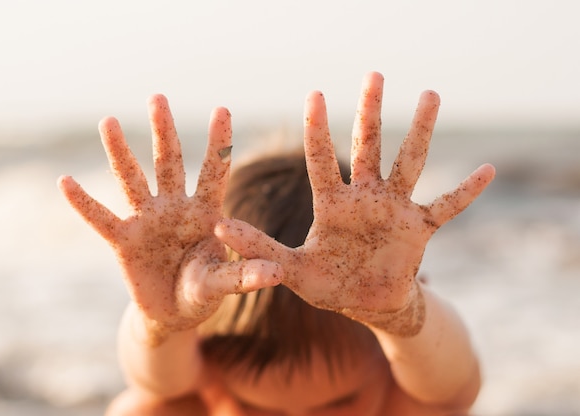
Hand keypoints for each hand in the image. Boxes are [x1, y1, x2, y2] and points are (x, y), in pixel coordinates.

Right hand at [58, 95, 281, 334]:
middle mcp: (175, 208)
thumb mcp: (223, 283)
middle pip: (169, 163)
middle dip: (165, 132)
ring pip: (132, 180)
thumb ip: (244, 276)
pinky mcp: (124, 242)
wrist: (174, 314)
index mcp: (205, 212)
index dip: (218, 143)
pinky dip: (83, 203)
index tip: (222, 109)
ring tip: (110, 121)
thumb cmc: (203, 291)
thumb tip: (277, 273)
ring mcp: (147, 221)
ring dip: (121, 152)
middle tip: (158, 97)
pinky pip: (101, 220)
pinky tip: (65, 181)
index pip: (213, 172)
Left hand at [215, 72, 494, 333]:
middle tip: (373, 75)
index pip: (321, 160)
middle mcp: (365, 198)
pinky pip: (446, 206)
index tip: (314, 93)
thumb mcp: (291, 269)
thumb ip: (258, 248)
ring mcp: (394, 210)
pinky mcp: (419, 228)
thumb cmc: (327, 284)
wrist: (365, 304)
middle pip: (368, 147)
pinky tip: (487, 169)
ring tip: (430, 95)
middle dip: (370, 112)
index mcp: (332, 205)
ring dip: (419, 131)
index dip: (318, 129)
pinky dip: (465, 191)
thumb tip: (218, 227)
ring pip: (408, 162)